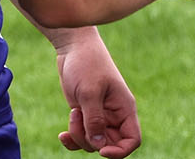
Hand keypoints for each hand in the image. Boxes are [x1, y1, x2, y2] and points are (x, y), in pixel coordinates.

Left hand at [53, 30, 140, 156]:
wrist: (73, 47)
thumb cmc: (86, 63)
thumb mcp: (89, 92)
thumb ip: (94, 119)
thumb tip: (98, 145)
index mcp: (124, 108)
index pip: (132, 140)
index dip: (120, 151)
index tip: (102, 149)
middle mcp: (114, 115)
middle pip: (109, 144)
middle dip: (91, 141)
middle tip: (77, 119)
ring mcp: (99, 116)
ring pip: (93, 142)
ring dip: (79, 136)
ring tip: (73, 113)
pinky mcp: (85, 114)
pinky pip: (82, 136)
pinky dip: (72, 139)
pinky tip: (62, 135)